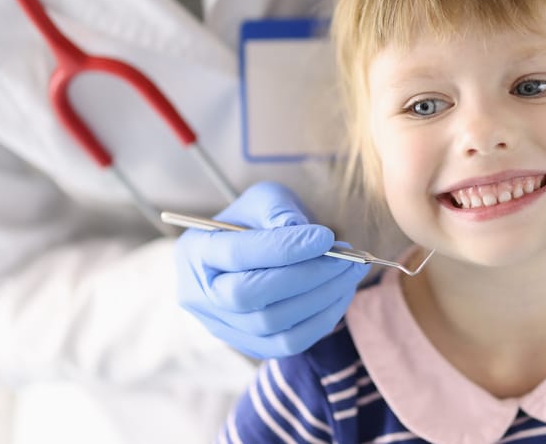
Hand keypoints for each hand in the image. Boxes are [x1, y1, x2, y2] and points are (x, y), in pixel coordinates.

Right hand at [174, 181, 368, 358]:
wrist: (256, 249)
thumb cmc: (259, 220)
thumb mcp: (265, 199)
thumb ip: (278, 209)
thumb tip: (300, 232)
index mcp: (195, 251)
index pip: (237, 254)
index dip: (284, 248)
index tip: (326, 237)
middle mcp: (200, 295)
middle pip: (250, 295)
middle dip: (306, 275)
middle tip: (345, 257)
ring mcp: (223, 327)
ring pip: (273, 324)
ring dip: (322, 297)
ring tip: (350, 271)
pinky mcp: (250, 345)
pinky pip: (289, 344)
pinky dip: (322, 319)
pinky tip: (341, 292)